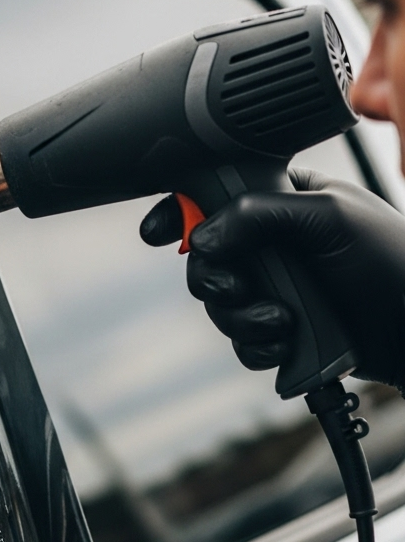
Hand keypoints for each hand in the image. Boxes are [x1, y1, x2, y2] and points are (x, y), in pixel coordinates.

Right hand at [140, 170, 404, 392]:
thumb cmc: (392, 262)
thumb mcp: (329, 218)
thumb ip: (260, 214)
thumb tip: (202, 236)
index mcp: (282, 200)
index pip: (217, 194)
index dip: (182, 212)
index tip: (160, 232)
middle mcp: (273, 243)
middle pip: (206, 259)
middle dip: (216, 280)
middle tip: (237, 287)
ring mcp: (276, 288)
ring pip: (220, 306)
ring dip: (242, 319)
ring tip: (281, 322)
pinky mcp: (282, 331)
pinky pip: (242, 342)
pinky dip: (256, 347)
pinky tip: (286, 343)